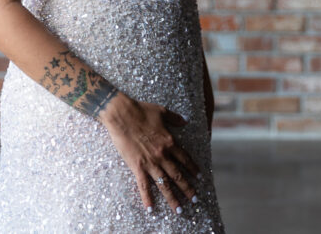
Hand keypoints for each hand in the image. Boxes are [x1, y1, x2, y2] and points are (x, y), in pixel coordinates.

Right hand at [98, 92, 200, 213]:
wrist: (121, 114)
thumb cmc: (141, 110)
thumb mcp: (162, 111)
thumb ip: (175, 118)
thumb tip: (185, 121)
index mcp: (170, 141)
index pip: (185, 159)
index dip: (192, 169)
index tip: (198, 177)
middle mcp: (162, 155)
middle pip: (178, 175)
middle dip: (187, 189)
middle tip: (195, 199)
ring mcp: (150, 162)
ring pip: (164, 184)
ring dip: (173, 198)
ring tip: (179, 210)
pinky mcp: (137, 166)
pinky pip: (144, 185)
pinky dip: (147, 198)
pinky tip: (151, 208)